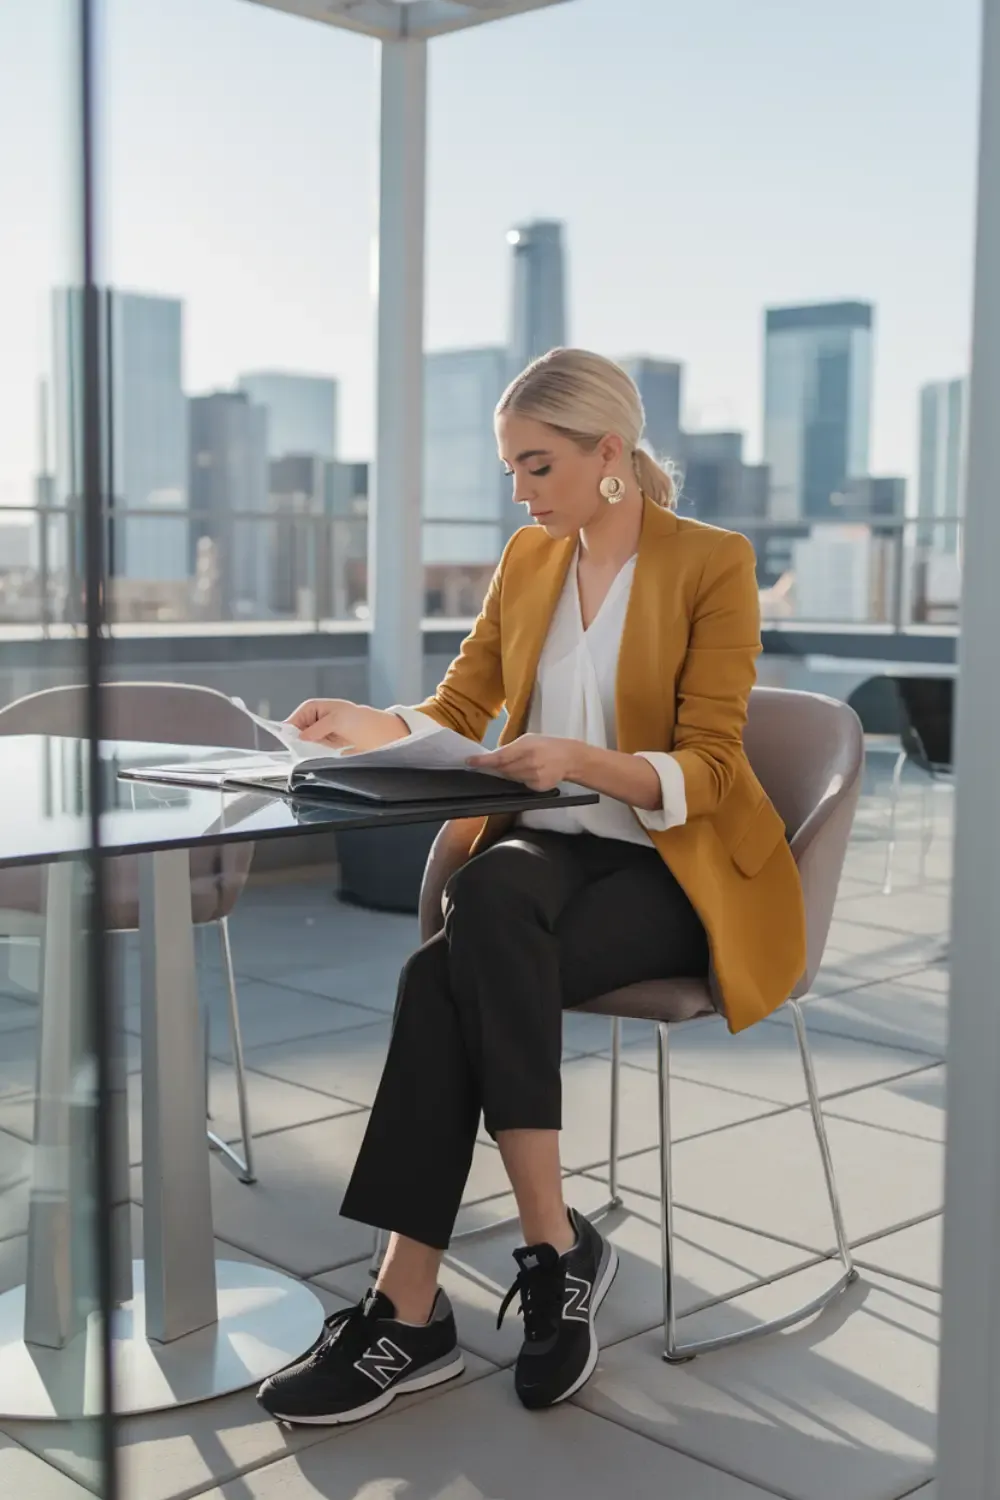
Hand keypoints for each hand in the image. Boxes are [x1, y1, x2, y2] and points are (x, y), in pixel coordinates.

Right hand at [286, 699, 408, 751]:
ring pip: (304, 742)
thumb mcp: (337, 720)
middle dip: (297, 741)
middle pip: (298, 732)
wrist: (379, 733)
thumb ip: (318, 728)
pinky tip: (318, 757)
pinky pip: (313, 750)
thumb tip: (302, 736)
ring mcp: (320, 733)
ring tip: (311, 753)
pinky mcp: (326, 746)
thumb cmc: (358, 720)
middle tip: (300, 750)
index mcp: (314, 708)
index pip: (295, 718)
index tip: (289, 741)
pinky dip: (314, 754)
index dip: (291, 729)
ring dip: (306, 749)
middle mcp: (315, 720)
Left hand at [466, 735, 585, 791]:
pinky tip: (529, 772)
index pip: (500, 757)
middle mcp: (530, 763)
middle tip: (494, 763)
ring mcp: (534, 777)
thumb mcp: (529, 739)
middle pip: (503, 770)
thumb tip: (493, 757)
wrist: (570, 758)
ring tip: (520, 764)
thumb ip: (511, 748)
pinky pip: (521, 784)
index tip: (470, 762)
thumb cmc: (547, 745)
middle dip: (496, 767)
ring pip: (511, 778)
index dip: (483, 761)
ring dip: (508, 773)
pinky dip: (520, 778)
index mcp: (526, 747)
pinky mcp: (538, 787)